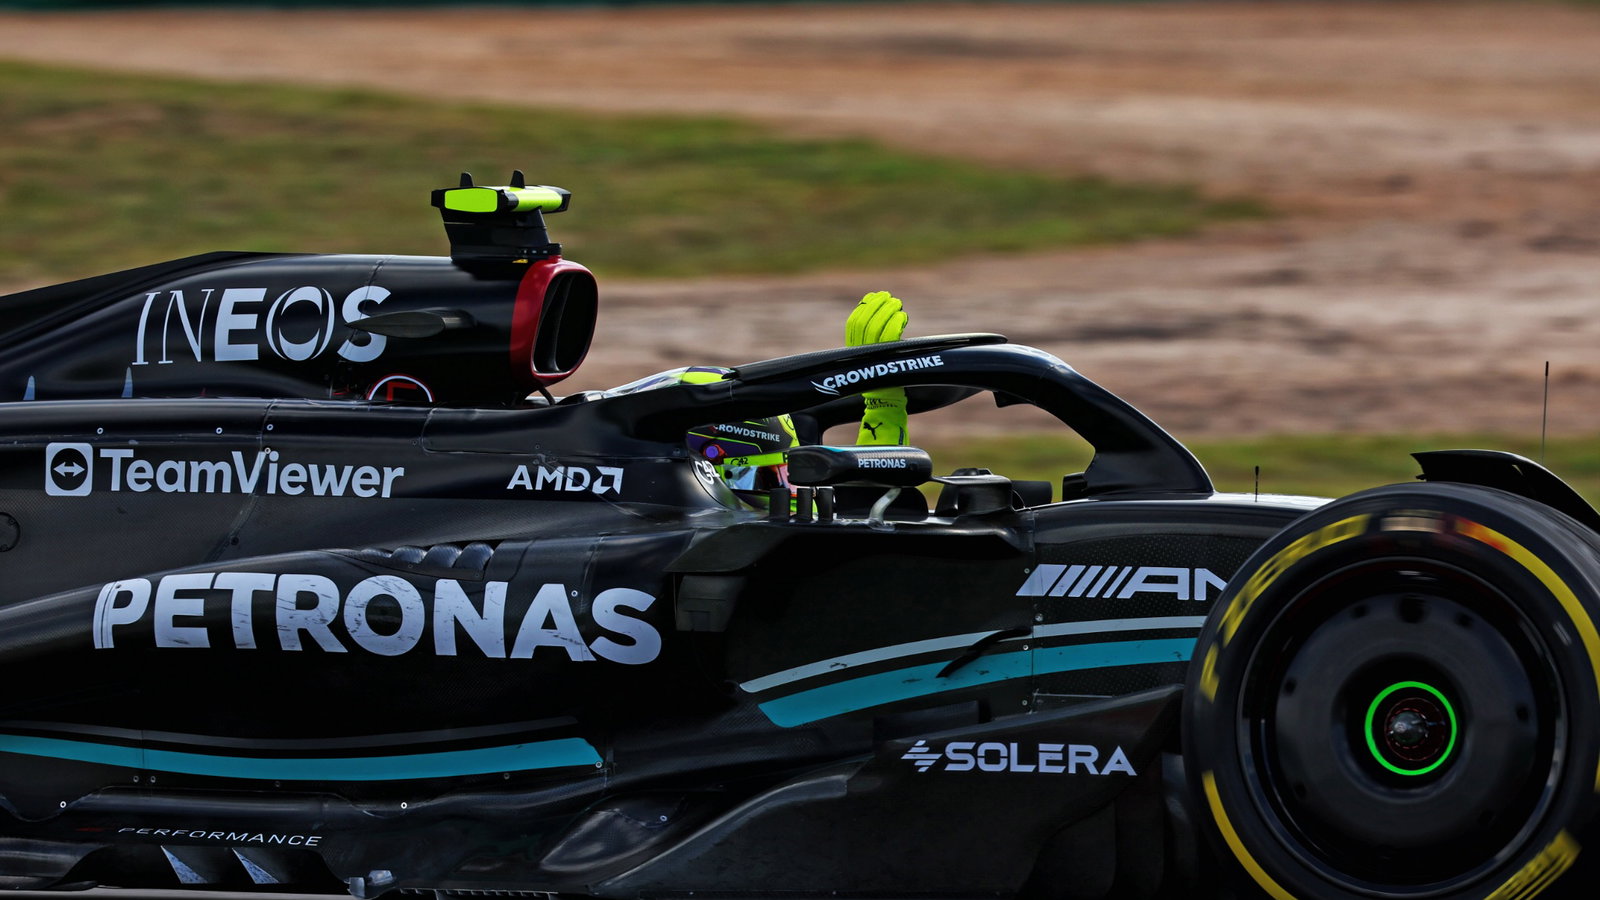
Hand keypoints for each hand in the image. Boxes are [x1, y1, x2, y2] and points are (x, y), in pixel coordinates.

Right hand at [847, 291, 909, 444]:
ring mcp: (870, 361)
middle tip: (890, 298)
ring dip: (887, 312)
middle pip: (864, 324)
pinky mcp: (884, 366)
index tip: (875, 296)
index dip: (863, 308)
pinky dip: (896, 325)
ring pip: (875, 329)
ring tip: (898, 305)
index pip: (853, 325)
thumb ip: (875, 340)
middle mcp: (858, 356)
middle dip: (877, 307)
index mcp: (852, 352)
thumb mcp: (875, 358)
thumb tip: (882, 312)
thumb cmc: (885, 381)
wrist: (887, 406)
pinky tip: (902, 317)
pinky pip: (888, 340)